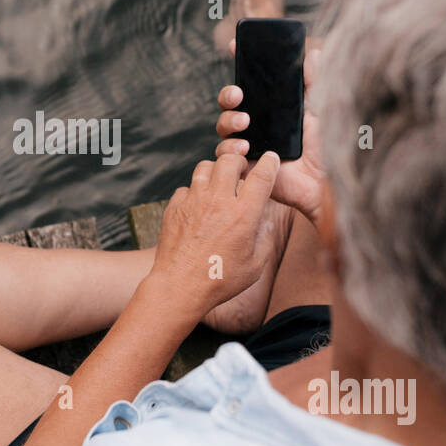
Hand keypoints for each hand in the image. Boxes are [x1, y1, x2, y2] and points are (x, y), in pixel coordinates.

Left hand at [150, 151, 281, 311]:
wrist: (179, 286)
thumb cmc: (219, 280)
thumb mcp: (255, 264)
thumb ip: (264, 238)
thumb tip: (263, 221)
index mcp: (243, 214)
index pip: (262, 176)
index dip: (269, 163)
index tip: (270, 159)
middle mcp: (218, 202)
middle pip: (230, 160)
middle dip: (238, 160)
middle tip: (240, 170)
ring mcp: (193, 202)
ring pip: (205, 167)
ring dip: (215, 171)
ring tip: (218, 184)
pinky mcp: (174, 207)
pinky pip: (186, 188)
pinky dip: (194, 192)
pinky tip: (198, 206)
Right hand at [215, 41, 325, 227]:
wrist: (325, 182)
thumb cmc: (327, 147)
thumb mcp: (321, 109)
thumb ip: (314, 82)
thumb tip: (313, 51)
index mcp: (272, 108)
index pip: (251, 82)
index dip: (240, 63)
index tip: (235, 47)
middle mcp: (258, 124)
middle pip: (229, 103)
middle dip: (227, 95)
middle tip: (238, 94)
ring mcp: (249, 145)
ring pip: (222, 126)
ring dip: (228, 120)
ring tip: (244, 123)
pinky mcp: (245, 167)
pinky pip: (224, 155)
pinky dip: (230, 148)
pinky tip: (245, 147)